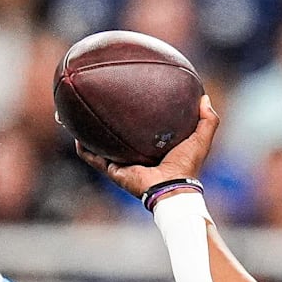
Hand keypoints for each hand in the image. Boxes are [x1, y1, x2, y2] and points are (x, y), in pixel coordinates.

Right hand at [76, 95, 220, 197]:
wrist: (172, 188)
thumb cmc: (188, 165)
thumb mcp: (201, 138)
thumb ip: (208, 118)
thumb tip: (204, 96)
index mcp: (155, 146)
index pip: (142, 126)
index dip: (135, 111)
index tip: (128, 94)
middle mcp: (137, 154)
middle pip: (117, 132)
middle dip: (106, 117)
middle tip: (97, 98)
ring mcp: (123, 163)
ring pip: (99, 144)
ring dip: (87, 131)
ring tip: (75, 114)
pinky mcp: (114, 171)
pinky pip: (93, 158)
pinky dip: (82, 148)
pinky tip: (73, 133)